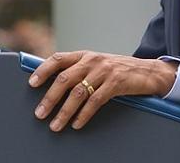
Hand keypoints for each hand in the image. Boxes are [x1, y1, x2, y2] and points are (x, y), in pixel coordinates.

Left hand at [29, 51, 177, 130]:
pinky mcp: (116, 83)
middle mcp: (93, 60)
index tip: (31, 83)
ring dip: (64, 111)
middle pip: (65, 78)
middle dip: (50, 98)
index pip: (59, 58)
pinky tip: (76, 124)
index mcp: (85, 55)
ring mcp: (104, 71)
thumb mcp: (97, 65)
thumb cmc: (118, 70)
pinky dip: (83, 115)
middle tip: (40, 114)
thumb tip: (54, 85)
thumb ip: (79, 70)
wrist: (148, 72)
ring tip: (55, 125)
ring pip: (78, 92)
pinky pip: (95, 101)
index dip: (43, 70)